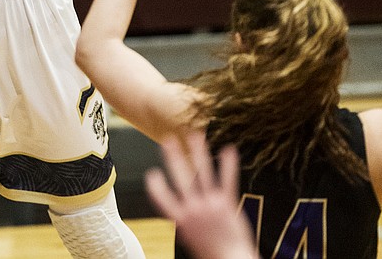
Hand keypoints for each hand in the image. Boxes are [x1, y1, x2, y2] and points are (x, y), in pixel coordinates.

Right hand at [146, 131, 257, 258]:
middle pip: (180, 177)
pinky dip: (228, 164)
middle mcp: (193, 209)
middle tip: (167, 140)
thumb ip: (184, 218)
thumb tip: (180, 208)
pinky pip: (227, 179)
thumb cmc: (210, 253)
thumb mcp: (189, 237)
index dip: (155, 185)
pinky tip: (230, 149)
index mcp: (180, 220)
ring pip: (202, 172)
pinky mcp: (227, 203)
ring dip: (198, 152)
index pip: (161, 197)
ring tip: (194, 135)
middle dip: (173, 156)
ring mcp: (211, 204)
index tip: (152, 174)